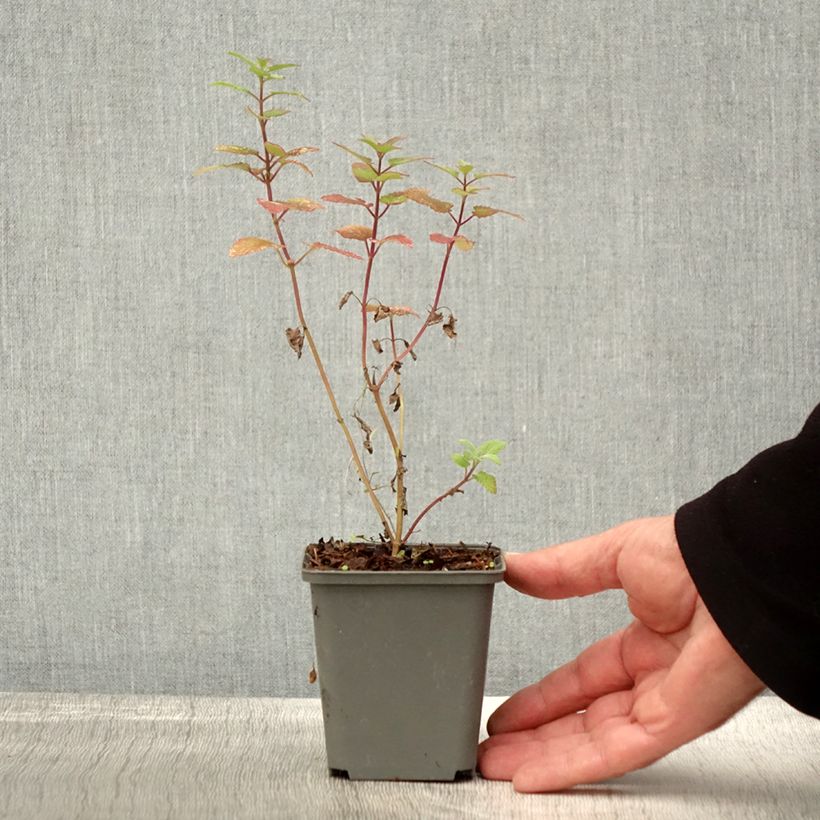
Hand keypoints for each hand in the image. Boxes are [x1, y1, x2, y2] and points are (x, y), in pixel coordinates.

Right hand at [478, 515, 764, 791]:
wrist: (735, 572)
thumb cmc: (692, 556)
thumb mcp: (612, 556)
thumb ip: (562, 569)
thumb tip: (516, 567)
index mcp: (644, 641)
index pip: (583, 680)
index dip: (542, 698)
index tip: (509, 711)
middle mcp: (654, 680)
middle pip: (582, 719)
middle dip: (536, 736)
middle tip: (494, 747)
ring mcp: (663, 705)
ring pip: (593, 743)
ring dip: (543, 756)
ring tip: (498, 766)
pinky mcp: (672, 725)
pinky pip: (615, 754)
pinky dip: (571, 766)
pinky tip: (533, 774)